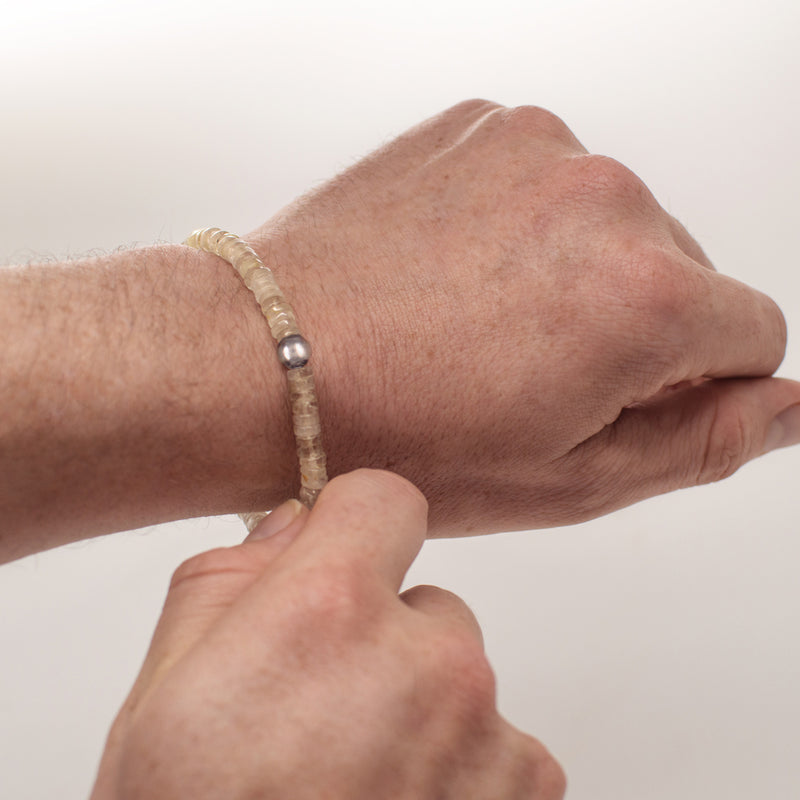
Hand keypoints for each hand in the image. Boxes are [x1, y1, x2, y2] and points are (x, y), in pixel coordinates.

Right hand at [91, 470, 564, 799]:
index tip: (343, 555)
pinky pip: (500, 740)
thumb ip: (232, 578)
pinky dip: (461, 766)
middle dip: (382, 638)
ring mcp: (485, 730)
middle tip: (324, 713)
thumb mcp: (165, 691)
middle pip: (423, 601)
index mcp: (331, 612)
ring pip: (458, 674)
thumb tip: (294, 525)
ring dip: (421, 707)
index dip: (355, 524)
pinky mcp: (526, 787)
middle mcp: (426, 658)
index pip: (386, 499)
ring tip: (358, 778)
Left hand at [250, 100, 799, 534]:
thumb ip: (701, 440)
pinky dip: (519, 229)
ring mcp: (535, 150)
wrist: (267, 361)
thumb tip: (780, 404)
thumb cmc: (397, 432)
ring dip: (572, 275)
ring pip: (614, 225)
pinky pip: (545, 184)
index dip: (688, 385)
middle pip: (683, 274)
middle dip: (629, 328)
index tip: (610, 400)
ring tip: (477, 328)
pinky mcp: (480, 128)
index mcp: (644, 297)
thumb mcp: (567, 478)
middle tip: (521, 374)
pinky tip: (454, 278)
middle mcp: (605, 198)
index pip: (752, 336)